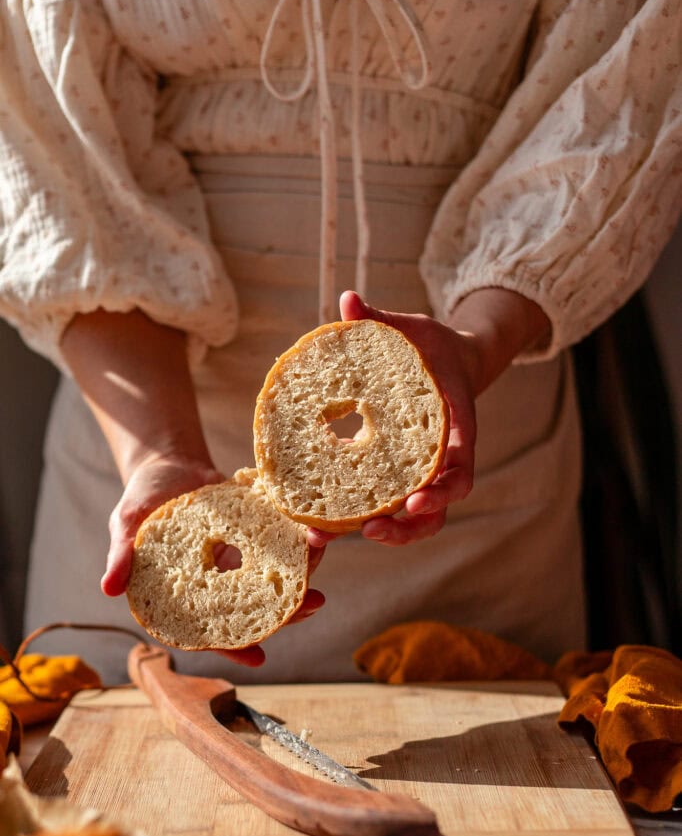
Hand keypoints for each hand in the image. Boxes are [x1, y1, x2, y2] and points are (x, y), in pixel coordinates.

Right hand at [101, 451, 324, 667]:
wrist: (170, 461)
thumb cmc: (143, 497)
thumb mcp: (127, 522)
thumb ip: (122, 555)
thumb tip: (107, 589)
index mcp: (188, 592)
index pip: (211, 629)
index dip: (234, 646)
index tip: (260, 656)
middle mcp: (220, 580)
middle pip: (255, 606)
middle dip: (285, 611)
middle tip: (313, 605)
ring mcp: (242, 557)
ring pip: (274, 577)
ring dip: (301, 578)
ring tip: (323, 575)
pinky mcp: (258, 532)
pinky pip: (282, 543)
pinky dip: (299, 543)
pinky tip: (318, 539)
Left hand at [308, 290, 477, 548]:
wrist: (447, 360)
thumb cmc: (429, 346)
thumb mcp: (409, 328)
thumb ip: (379, 319)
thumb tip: (346, 299)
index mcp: (455, 425)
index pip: (460, 466)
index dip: (442, 488)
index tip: (415, 499)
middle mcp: (446, 456)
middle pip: (440, 507)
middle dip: (410, 527)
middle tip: (373, 530)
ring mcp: (428, 471)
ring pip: (422, 519)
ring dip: (393, 534)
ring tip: (351, 536)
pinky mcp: (406, 475)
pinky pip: (395, 506)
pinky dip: (372, 519)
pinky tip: (333, 525)